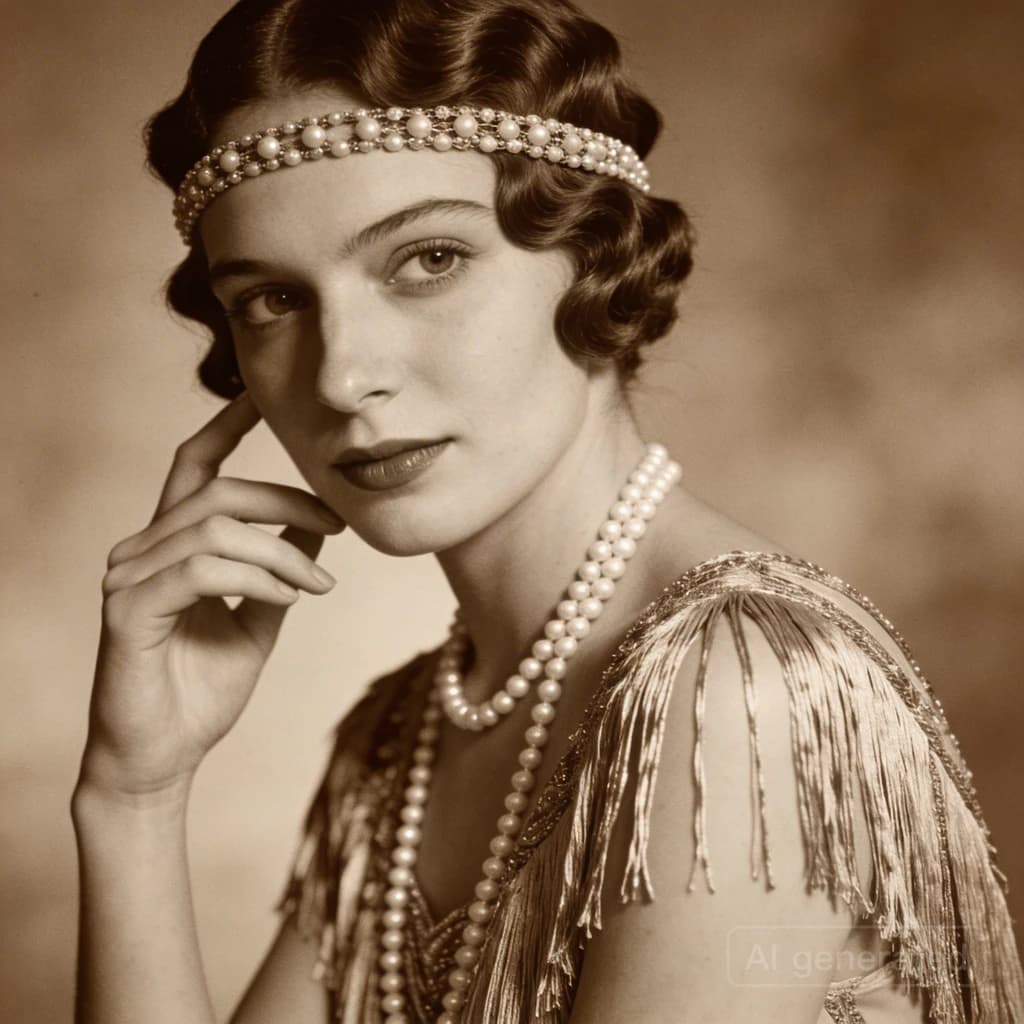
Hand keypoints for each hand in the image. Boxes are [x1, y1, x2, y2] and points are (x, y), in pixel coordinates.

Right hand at [78, 393, 345, 800]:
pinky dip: (258, 576)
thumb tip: (315, 526)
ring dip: (283, 551)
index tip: (264, 397)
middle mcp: (141, 551)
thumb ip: (279, 569)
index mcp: (170, 546)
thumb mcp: (259, 618)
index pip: (195, 467)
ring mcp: (129, 578)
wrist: (163, 759)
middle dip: (287, 500)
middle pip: (220, 490)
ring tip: (318, 585)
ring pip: (217, 528)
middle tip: (340, 523)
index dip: (225, 426)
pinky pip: (203, 569)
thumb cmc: (202, 691)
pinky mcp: (128, 610)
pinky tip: (291, 597)